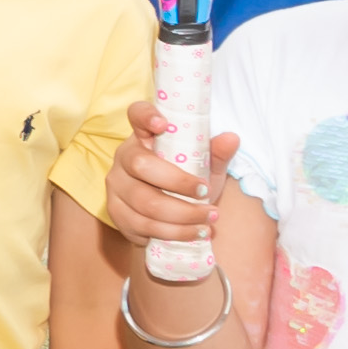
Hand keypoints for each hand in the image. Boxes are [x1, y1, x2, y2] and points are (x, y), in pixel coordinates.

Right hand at [97, 120, 224, 267]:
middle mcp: (123, 159)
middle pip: (142, 166)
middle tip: (206, 193)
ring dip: (182, 215)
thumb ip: (216, 153)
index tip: (162, 124)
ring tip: (209, 221)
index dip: (145, 116)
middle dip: (178, 183)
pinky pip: (142, 226)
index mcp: (143, 137)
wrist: (169, 214)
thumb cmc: (185, 181)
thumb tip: (231, 139)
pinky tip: (194, 233)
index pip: (136, 115)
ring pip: (144, 203)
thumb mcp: (203, 166)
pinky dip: (173, 233)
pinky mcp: (116, 214)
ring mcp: (116, 187)